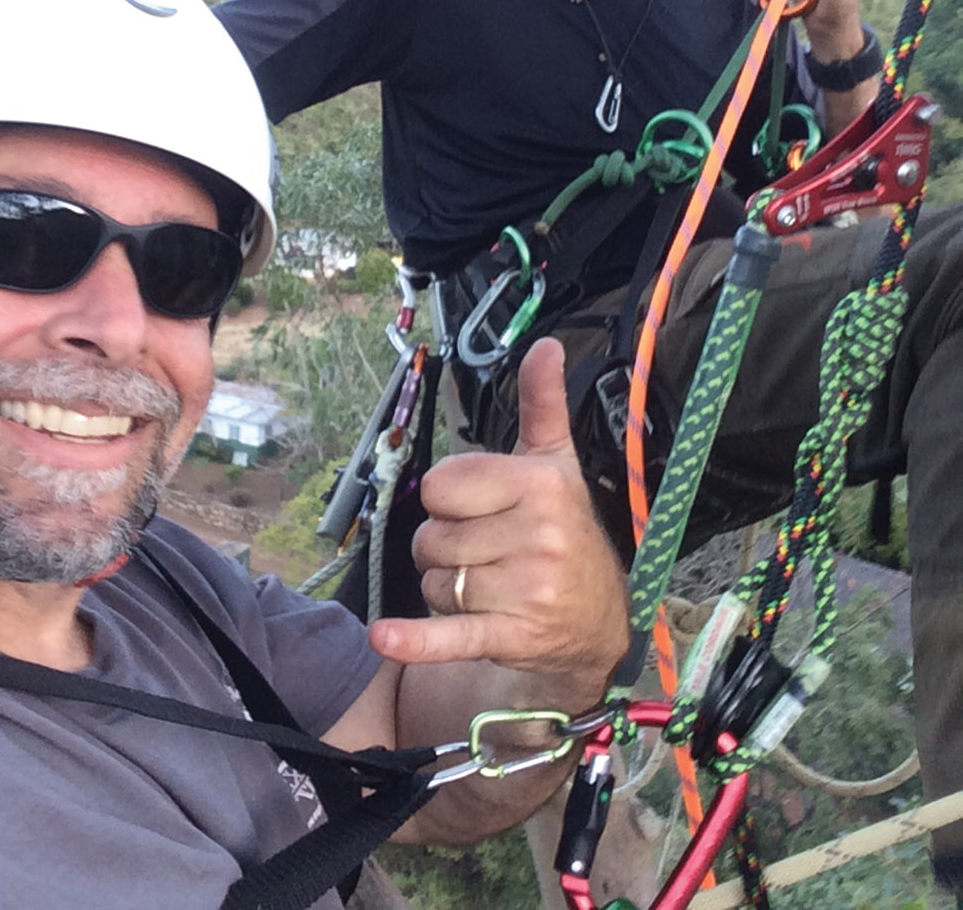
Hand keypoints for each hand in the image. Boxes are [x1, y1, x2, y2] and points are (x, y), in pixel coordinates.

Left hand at [368, 339, 627, 683]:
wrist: (600, 620)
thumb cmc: (566, 532)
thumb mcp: (556, 464)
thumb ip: (542, 405)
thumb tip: (547, 345)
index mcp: (540, 484)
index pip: (441, 486)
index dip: (449, 500)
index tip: (482, 509)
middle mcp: (537, 535)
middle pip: (432, 536)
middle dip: (445, 546)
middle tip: (487, 551)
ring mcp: (525, 589)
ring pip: (433, 582)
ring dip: (446, 588)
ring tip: (489, 585)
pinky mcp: (509, 636)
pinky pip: (448, 633)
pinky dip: (415, 639)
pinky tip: (383, 637)